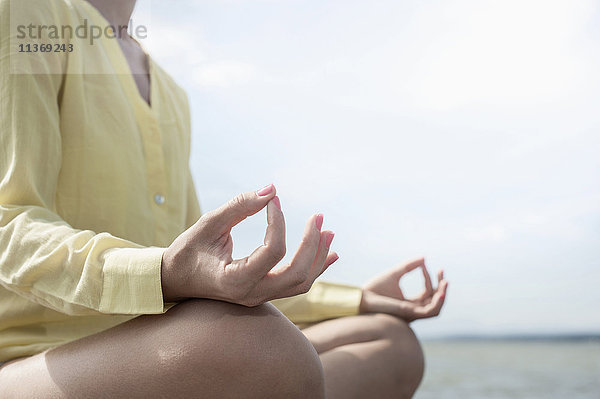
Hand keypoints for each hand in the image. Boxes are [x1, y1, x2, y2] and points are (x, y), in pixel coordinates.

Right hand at [161, 184, 338, 305]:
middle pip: (297, 274)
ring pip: (301, 283)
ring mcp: (258, 298)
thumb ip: (239, 207)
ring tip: (329, 231)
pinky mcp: (263, 293)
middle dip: (312, 244)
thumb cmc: (187, 251)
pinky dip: (314, 268)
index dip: (278, 222)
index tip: (273, 200)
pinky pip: (296, 285)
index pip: (273, 252)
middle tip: (318, 217)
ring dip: (318, 257)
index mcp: (234, 280)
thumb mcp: (208, 225)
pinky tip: (330, 253)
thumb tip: (271, 189)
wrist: (174, 280)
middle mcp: (250, 295)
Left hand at [359, 257, 447, 321]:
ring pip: (436, 309)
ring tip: (445, 281)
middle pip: (434, 301)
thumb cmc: (376, 288)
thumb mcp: (395, 273)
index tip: (424, 264)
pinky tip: (440, 292)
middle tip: (442, 272)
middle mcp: (413, 310)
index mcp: (410, 302)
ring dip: (443, 295)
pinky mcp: (410, 314)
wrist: (363, 297)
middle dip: (441, 286)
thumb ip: (409, 266)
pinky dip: (437, 303)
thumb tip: (424, 258)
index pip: (427, 292)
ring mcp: (412, 313)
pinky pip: (430, 312)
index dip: (429, 278)